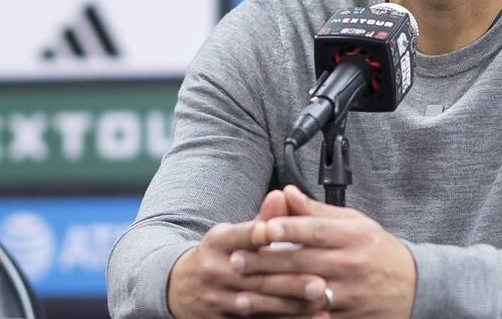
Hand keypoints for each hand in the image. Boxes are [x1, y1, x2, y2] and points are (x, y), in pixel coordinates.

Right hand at [167, 190, 331, 317]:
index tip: (275, 231)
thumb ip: (262, 217)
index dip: (256, 234)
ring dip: (292, 305)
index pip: (239, 237)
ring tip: (321, 300)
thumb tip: (282, 195)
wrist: (180, 287)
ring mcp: (219, 299)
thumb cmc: (219, 254)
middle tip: (321, 282)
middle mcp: (216, 272)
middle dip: (290, 281)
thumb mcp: (232, 232)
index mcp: (218, 243)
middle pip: (256, 277)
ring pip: (260, 304)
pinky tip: (312, 316)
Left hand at [231, 185, 416, 318]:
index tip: (261, 227)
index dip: (287, 228)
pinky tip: (264, 313)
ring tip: (240, 290)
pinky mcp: (344, 316)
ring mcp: (348, 293)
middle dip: (265, 261)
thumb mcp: (356, 223)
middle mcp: (351, 264)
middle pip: (302, 261)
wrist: (413, 288)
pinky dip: (285, 315)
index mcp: (354, 236)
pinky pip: (310, 315)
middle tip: (236, 260)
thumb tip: (287, 193)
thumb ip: (318, 212)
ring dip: (267, 292)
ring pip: (300, 292)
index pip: (315, 230)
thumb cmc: (380, 251)